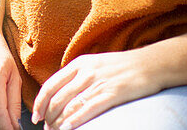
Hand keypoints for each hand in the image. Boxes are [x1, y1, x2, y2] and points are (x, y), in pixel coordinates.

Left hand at [31, 50, 160, 129]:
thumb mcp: (95, 64)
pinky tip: (67, 129)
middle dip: (48, 116)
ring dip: (59, 122)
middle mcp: (85, 72)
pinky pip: (87, 109)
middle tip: (46, 128)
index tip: (36, 115)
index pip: (51, 84)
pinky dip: (74, 121)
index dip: (40, 102)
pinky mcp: (111, 93)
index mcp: (79, 63)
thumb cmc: (122, 67)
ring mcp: (98, 82)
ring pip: (69, 105)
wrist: (150, 64)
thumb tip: (61, 92)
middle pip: (57, 98)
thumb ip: (78, 75)